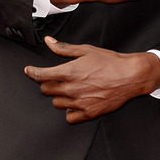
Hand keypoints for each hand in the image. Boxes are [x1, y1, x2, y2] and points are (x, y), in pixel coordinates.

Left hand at [25, 39, 159, 122]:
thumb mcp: (86, 50)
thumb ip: (64, 49)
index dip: (32, 72)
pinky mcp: (88, 112)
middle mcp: (71, 89)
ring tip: (70, 89)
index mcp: (68, 72)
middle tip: (57, 78)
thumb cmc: (111, 62)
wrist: (130, 76)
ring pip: (56, 103)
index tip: (29, 71)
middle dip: (48, 83)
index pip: (40, 76)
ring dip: (59, 96)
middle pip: (46, 90)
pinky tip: (76, 103)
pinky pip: (69, 117)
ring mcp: (79, 103)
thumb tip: (49, 42)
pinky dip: (70, 111)